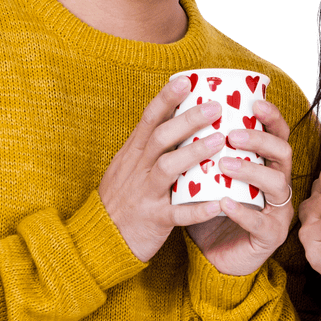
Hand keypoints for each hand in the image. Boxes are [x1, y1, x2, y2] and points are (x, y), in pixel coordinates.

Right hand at [99, 76, 227, 261]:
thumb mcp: (129, 168)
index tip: (187, 80)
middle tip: (216, 106)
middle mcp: (138, 170)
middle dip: (188, 119)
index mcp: (133, 154)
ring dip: (194, 153)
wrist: (99, 240)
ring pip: (168, 168)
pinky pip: (178, 213)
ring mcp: (145, 194)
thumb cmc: (123, 200)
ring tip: (220, 140)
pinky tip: (220, 202)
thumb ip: (149, 147)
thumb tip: (178, 119)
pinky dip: (199, 209)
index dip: (167, 98)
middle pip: (161, 137)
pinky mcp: (155, 220)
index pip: (149, 119)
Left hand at [186, 99, 294, 276]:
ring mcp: (278, 211)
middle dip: (261, 140)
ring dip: (252, 171)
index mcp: (267, 165)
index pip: (277, 134)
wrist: (215, 257)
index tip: (256, 102)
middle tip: (231, 135)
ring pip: (277, 185)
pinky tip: (224, 202)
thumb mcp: (207, 177)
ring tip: (224, 165)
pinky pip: (260, 223)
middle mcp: (279, 184)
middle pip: (283, 153)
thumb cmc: (212, 211)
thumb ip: (200, 152)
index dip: (272, 117)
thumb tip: (176, 115)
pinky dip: (242, 212)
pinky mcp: (270, 236)